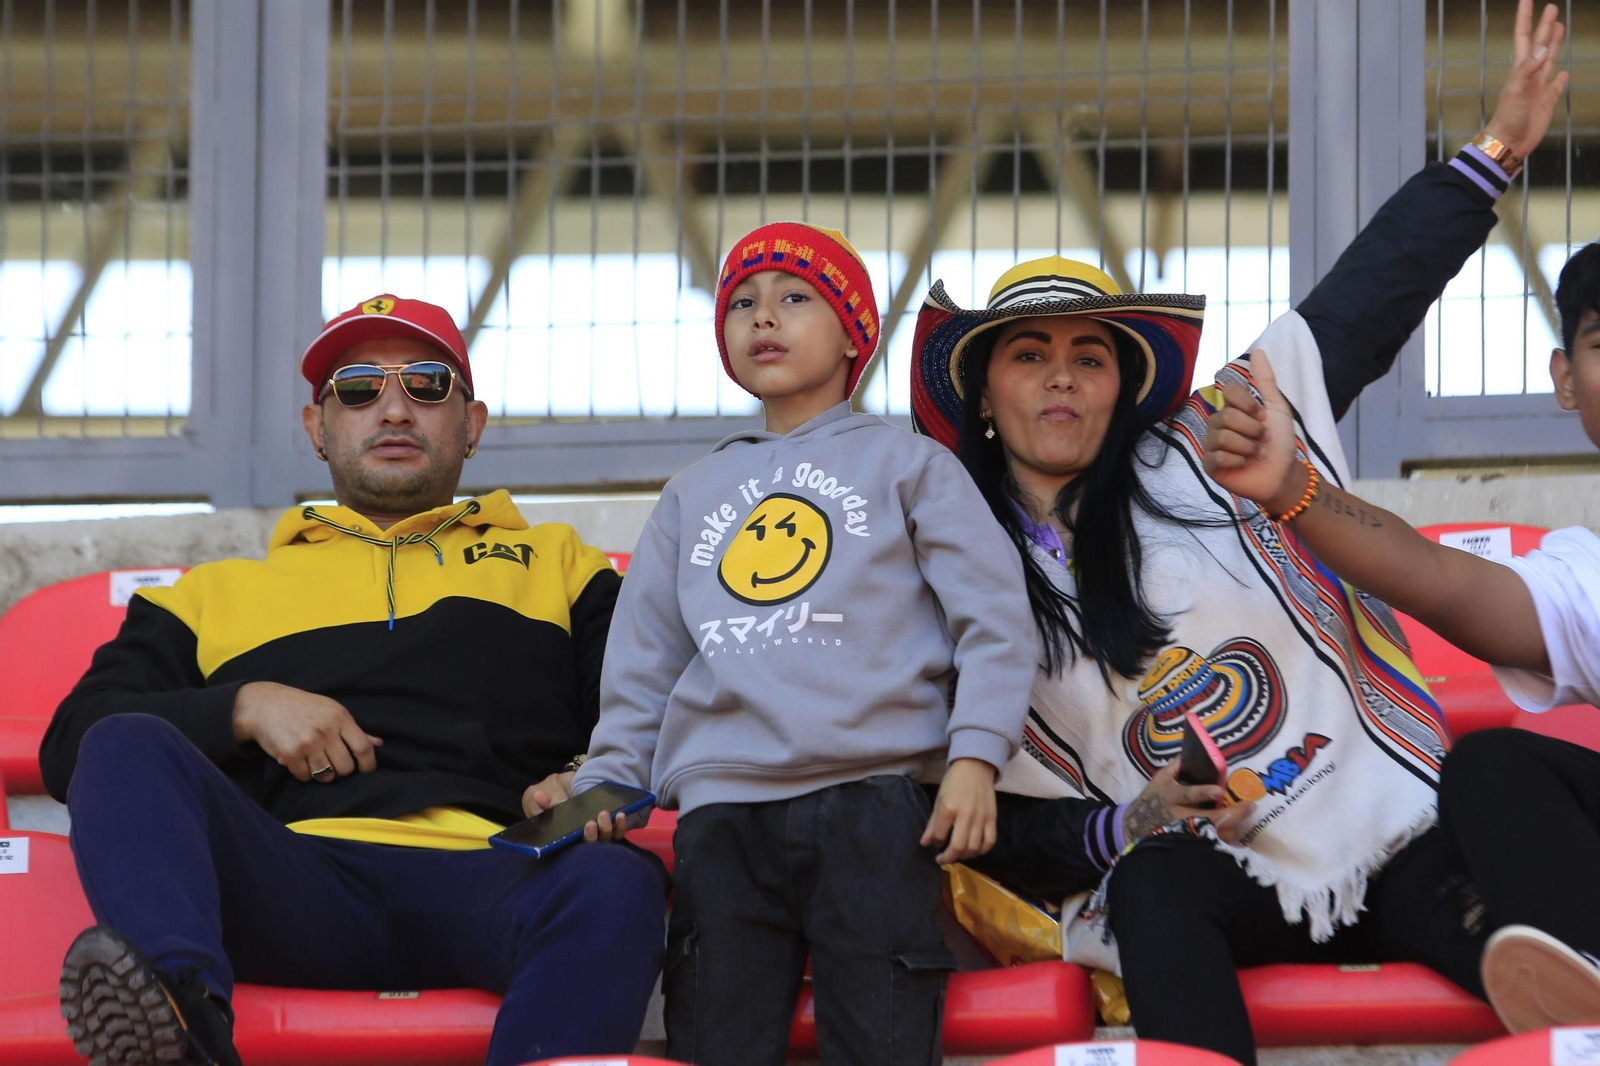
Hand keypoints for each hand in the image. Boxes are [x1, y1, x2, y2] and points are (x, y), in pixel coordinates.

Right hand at [232, 681, 382, 782]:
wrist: (264, 705)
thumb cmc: (302, 707)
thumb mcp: (331, 710)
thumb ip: (354, 729)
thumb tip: (379, 743)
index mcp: (340, 717)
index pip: (363, 748)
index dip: (368, 764)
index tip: (366, 771)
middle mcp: (326, 730)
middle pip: (346, 767)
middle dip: (342, 771)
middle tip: (333, 764)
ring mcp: (308, 743)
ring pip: (326, 776)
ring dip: (322, 774)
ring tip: (315, 762)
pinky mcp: (290, 754)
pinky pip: (305, 777)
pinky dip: (303, 774)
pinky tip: (299, 761)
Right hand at [521, 773, 632, 842]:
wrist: (575, 798)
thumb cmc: (562, 805)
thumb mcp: (554, 804)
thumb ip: (547, 803)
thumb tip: (538, 796)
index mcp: (573, 841)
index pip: (579, 846)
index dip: (586, 837)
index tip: (588, 825)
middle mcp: (588, 842)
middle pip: (595, 844)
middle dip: (596, 833)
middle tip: (596, 818)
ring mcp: (601, 837)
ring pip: (608, 838)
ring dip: (609, 828)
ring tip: (608, 814)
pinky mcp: (612, 831)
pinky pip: (619, 832)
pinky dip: (621, 826)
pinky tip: (621, 815)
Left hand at [920, 758, 997, 864]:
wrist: (975, 767)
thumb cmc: (953, 783)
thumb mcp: (939, 800)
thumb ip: (932, 824)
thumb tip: (923, 844)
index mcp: (948, 809)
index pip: (939, 836)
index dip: (935, 843)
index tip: (935, 843)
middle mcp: (965, 815)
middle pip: (958, 847)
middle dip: (949, 858)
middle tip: (943, 859)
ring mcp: (981, 818)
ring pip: (973, 847)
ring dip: (964, 856)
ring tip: (958, 855)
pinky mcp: (992, 819)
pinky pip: (989, 842)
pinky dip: (982, 851)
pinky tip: (974, 851)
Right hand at [1124, 764, 1257, 847]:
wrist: (1137, 824)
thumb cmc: (1153, 798)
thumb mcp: (1159, 779)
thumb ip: (1176, 767)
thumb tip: (1191, 752)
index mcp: (1172, 796)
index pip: (1188, 794)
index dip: (1203, 793)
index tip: (1219, 791)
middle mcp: (1180, 816)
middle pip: (1207, 818)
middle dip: (1230, 814)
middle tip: (1249, 808)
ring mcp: (1185, 832)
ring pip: (1211, 835)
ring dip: (1230, 831)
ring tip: (1245, 827)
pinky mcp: (1189, 845)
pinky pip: (1211, 846)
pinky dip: (1224, 844)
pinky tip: (1237, 842)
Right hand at [1203, 349, 1302, 514]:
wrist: (1283, 474)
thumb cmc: (1280, 442)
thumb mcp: (1277, 407)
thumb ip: (1265, 380)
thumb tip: (1258, 350)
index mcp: (1232, 409)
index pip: (1230, 392)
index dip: (1249, 404)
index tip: (1263, 416)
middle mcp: (1218, 424)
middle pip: (1227, 416)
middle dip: (1252, 430)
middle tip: (1262, 441)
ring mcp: (1212, 445)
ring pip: (1223, 436)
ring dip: (1248, 447)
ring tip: (1255, 454)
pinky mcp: (1210, 465)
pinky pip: (1218, 456)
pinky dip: (1237, 461)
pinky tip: (1244, 465)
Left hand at [1483, 0, 1568, 160]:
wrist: (1509, 143)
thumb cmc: (1508, 118)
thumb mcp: (1516, 90)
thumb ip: (1528, 69)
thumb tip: (1542, 49)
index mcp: (1520, 69)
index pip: (1523, 37)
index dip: (1525, 18)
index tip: (1527, 0)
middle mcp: (1529, 75)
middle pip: (1539, 44)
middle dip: (1544, 26)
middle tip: (1551, 8)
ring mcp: (1538, 88)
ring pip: (1549, 60)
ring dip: (1552, 44)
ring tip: (1558, 28)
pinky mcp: (1546, 102)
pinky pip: (1556, 87)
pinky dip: (1561, 79)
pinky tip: (1564, 72)